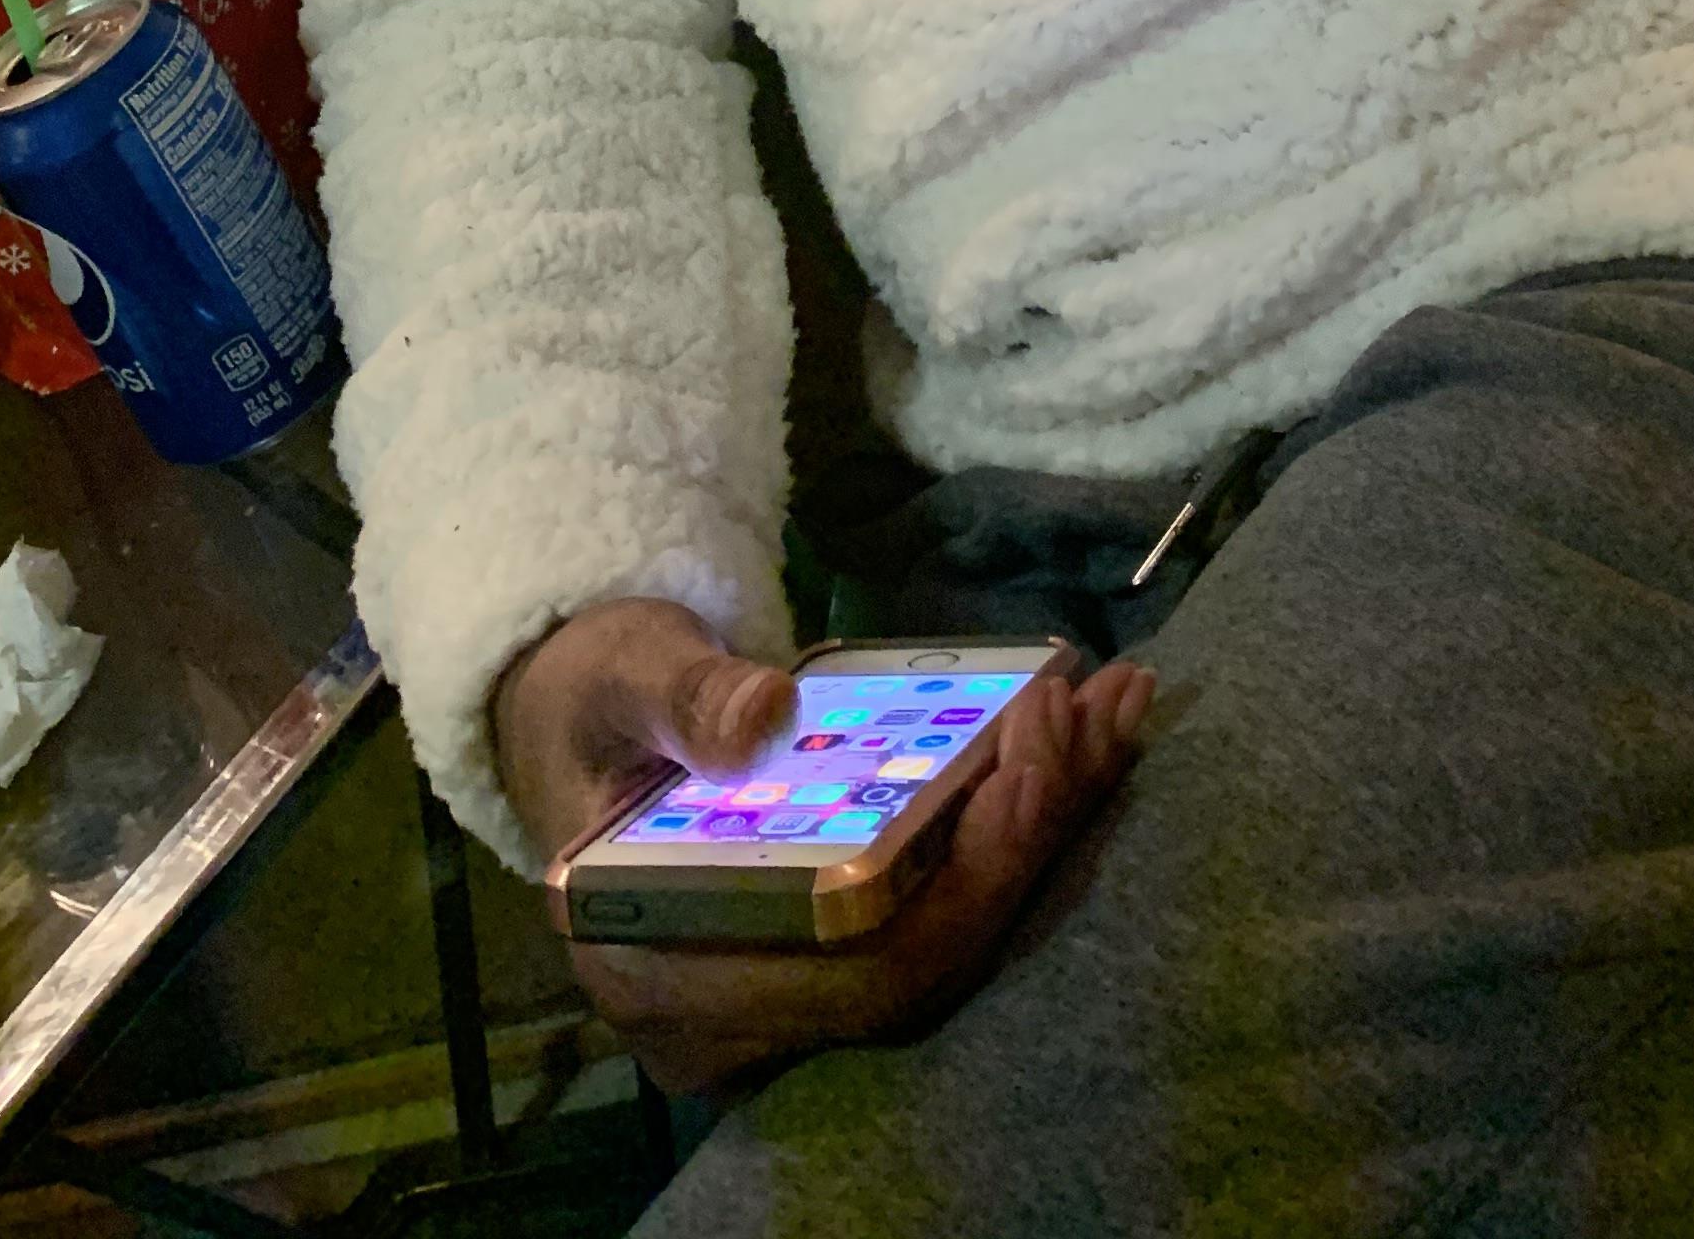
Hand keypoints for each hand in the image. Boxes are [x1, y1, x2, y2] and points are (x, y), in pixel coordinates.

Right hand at [494, 597, 1155, 1098]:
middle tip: (1093, 707)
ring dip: (1050, 824)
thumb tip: (764, 720)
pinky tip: (1086, 735)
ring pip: (955, 941)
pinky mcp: (841, 953)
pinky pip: (950, 911)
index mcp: (662, 971)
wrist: (577, 720)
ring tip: (1116, 705)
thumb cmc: (590, 694)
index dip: (961, 880)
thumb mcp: (619, 673)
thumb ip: (682, 697)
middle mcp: (737, 1019)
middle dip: (1029, 838)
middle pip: (927, 962)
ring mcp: (795, 996)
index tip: (1027, 756)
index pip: (855, 974)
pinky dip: (1025, 823)